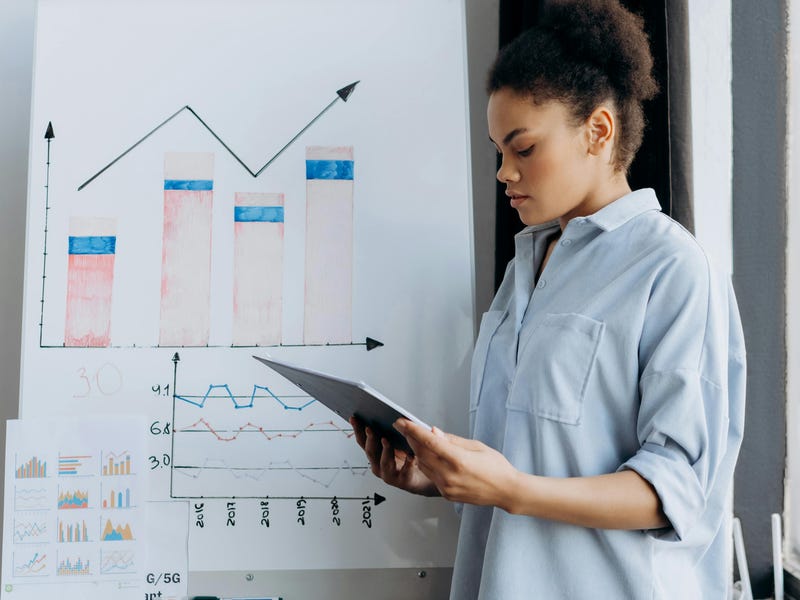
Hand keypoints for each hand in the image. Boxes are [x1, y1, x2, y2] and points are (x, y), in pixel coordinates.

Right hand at [350, 417, 439, 496]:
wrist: (423, 478)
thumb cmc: (409, 458)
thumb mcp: (399, 441)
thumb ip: (395, 429)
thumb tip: (393, 416)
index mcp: (376, 454)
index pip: (363, 441)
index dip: (357, 429)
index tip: (354, 418)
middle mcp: (379, 465)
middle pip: (370, 451)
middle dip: (369, 439)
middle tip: (369, 428)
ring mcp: (390, 474)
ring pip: (384, 462)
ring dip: (385, 450)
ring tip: (386, 440)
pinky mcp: (403, 480)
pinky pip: (405, 471)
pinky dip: (407, 463)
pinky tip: (411, 455)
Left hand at [394, 419, 519, 509]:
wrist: (506, 491)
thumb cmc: (496, 466)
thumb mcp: (476, 446)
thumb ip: (451, 440)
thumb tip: (433, 432)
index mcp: (458, 460)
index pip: (428, 441)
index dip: (412, 430)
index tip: (401, 422)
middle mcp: (450, 475)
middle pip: (421, 454)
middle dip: (412, 439)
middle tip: (406, 429)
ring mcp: (447, 487)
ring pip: (423, 466)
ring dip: (418, 452)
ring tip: (418, 441)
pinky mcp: (446, 495)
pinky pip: (431, 476)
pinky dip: (428, 465)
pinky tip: (432, 457)